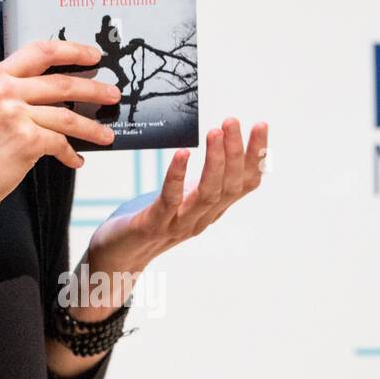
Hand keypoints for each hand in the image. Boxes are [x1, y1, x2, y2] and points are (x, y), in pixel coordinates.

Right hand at [0, 39, 121, 223]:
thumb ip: (10, 93)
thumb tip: (52, 92)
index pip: (40, 51)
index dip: (72, 51)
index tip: (93, 56)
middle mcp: (4, 90)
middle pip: (62, 82)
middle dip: (94, 89)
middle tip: (112, 94)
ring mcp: (15, 115)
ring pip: (67, 116)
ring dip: (92, 127)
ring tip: (107, 134)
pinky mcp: (26, 141)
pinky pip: (60, 144)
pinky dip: (71, 154)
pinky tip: (75, 160)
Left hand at [88, 118, 268, 272]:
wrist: (119, 256)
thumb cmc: (151, 219)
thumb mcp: (183, 196)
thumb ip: (201, 181)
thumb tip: (218, 149)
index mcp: (212, 209)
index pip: (244, 182)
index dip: (256, 156)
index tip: (260, 125)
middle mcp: (202, 217)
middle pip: (230, 185)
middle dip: (236, 151)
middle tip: (232, 121)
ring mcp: (180, 223)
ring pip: (208, 193)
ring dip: (215, 161)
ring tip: (214, 132)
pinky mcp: (154, 224)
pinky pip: (170, 199)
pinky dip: (178, 176)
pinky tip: (183, 154)